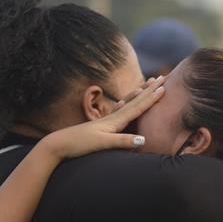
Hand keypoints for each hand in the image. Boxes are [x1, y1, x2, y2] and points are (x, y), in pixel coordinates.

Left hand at [42, 77, 165, 159]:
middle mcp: (112, 117)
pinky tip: (122, 102)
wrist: (58, 145)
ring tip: (146, 84)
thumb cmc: (80, 144)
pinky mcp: (99, 126)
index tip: (164, 86)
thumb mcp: (103, 144)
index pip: (138, 107)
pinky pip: (116, 112)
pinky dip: (123, 105)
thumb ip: (123, 141)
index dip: (152, 98)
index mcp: (115, 121)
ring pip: (127, 104)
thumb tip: (144, 140)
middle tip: (162, 77)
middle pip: (135, 101)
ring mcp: (105, 121)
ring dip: (138, 94)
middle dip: (149, 90)